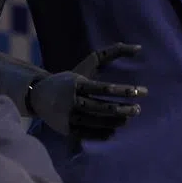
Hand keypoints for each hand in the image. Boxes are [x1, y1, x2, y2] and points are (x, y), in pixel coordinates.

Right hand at [25, 43, 146, 138]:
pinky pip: (88, 134)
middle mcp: (72, 100)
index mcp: (77, 83)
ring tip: (128, 118)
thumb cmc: (69, 78)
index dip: (124, 90)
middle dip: (123, 108)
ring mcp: (69, 116)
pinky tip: (114, 130)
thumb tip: (139, 48)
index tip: (142, 92)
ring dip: (116, 121)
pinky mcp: (67, 129)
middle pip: (102, 107)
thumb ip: (110, 52)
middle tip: (138, 109)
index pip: (104, 88)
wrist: (38, 95)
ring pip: (97, 121)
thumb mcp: (87, 64)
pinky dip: (102, 133)